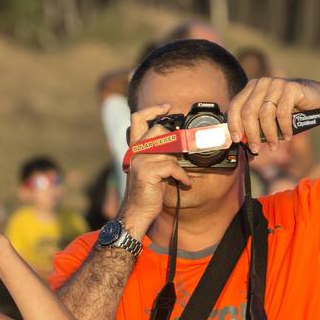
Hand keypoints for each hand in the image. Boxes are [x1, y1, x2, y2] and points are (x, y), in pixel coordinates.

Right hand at [117, 102, 192, 232]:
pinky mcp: (146, 172)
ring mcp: (139, 160)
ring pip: (169, 151)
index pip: (138, 119)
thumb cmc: (148, 191)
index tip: (167, 107)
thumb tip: (180, 140)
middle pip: (158, 130)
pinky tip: (184, 183)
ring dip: (179, 166)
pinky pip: (172, 166)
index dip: (153, 109)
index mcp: (136, 148)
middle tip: (183, 150)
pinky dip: (182, 176)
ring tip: (180, 177)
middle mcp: (135, 151)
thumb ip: (161, 152)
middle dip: (174, 139)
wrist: (137, 212)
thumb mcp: (154, 167)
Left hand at [226, 77, 319, 151]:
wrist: (317, 99)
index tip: (238, 140)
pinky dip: (283, 128)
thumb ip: (254, 124)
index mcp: (252, 88)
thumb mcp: (268, 115)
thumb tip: (240, 141)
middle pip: (248, 111)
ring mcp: (277, 83)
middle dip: (251, 134)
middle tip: (255, 149)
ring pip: (265, 114)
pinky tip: (287, 137)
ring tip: (273, 146)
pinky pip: (282, 112)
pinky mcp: (291, 87)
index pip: (235, 106)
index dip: (234, 125)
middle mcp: (262, 83)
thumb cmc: (289, 109)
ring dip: (269, 134)